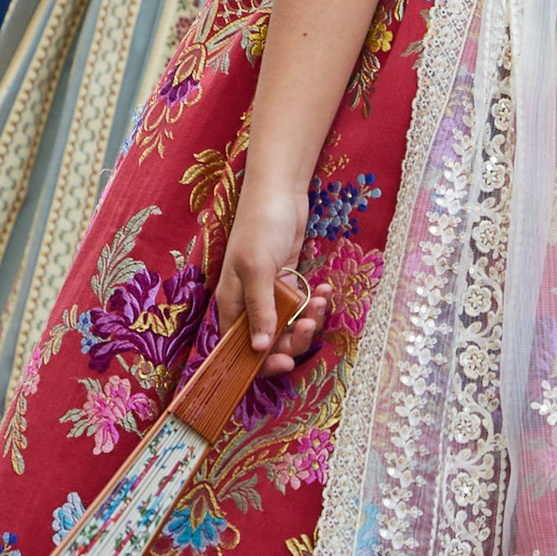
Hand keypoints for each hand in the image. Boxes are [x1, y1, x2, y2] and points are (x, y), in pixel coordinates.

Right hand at [214, 177, 329, 378]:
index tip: (285, 362)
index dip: (261, 362)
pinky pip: (303, 307)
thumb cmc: (260, 226)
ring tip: (320, 301)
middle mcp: (249, 305)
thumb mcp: (257, 267)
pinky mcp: (289, 284)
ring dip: (308, 320)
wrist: (279, 193)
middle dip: (292, 340)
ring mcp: (270, 295)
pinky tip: (325, 289)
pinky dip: (315, 303)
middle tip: (307, 326)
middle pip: (270, 343)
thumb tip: (260, 348)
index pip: (241, 349)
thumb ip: (260, 308)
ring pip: (290, 326)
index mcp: (231, 305)